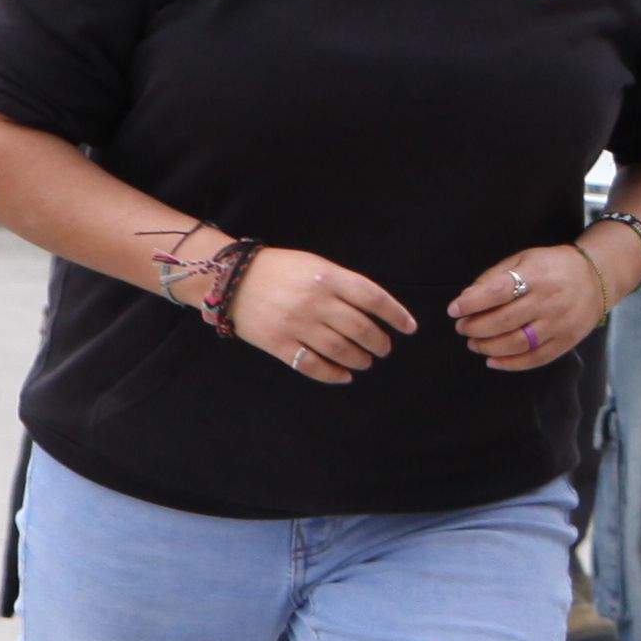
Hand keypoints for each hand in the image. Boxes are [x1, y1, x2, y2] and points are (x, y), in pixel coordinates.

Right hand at [225, 247, 421, 385]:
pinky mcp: (279, 344)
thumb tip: (375, 309)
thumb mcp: (316, 265)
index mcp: (329, 278)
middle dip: (379, 343)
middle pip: (361, 329)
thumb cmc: (281, 269)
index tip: (409, 328)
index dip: (396, 315)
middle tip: (384, 348)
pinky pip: (312, 365)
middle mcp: (316, 302)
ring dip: (360, 359)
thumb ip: (344, 284)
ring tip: (366, 362)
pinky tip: (344, 375)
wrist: (231, 279)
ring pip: (341, 350)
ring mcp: (297, 324)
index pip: (374, 298)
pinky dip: (333, 374)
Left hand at [448, 241, 620, 370]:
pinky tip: (492, 361)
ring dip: (488, 347)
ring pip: (517, 343)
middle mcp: (549, 300)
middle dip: (475, 327)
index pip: (499, 291)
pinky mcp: (566, 341)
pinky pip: (535, 358)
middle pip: (504, 321)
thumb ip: (495, 277)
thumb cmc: (553, 267)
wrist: (597, 277)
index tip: (454, 310)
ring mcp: (559, 323)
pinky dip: (510, 364)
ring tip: (474, 343)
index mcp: (537, 275)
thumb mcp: (524, 259)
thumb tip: (466, 299)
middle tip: (462, 328)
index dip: (472, 303)